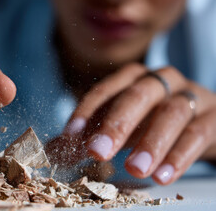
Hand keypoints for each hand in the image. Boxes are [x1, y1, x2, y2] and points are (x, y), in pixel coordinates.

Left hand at [47, 63, 215, 184]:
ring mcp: (191, 95)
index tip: (71, 136)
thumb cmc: (153, 123)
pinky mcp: (213, 116)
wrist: (204, 123)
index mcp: (133, 78)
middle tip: (97, 152)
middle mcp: (161, 80)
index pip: (105, 90)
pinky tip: (163, 175)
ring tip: (134, 170)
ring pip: (171, 112)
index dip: (87, 111)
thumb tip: (53, 153)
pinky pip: (197, 132)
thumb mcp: (122, 128)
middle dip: (115, 124)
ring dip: (151, 142)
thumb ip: (90, 137)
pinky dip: (180, 155)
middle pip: (137, 96)